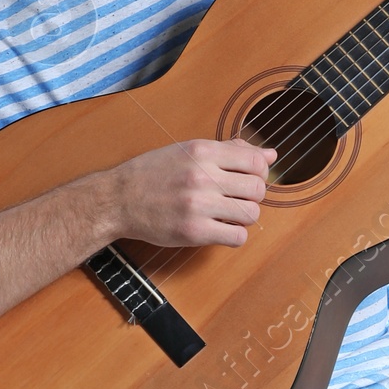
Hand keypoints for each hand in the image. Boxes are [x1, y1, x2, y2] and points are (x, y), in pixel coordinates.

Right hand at [111, 137, 276, 247]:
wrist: (118, 199)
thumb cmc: (153, 173)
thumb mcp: (189, 150)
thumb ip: (230, 151)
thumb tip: (270, 155)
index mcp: (203, 151)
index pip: (256, 162)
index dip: (259, 172)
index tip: (247, 178)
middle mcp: (202, 176)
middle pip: (258, 189)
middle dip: (252, 196)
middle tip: (236, 198)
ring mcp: (198, 205)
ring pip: (251, 214)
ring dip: (244, 216)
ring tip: (226, 213)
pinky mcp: (193, 232)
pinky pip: (237, 237)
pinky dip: (234, 235)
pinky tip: (220, 228)